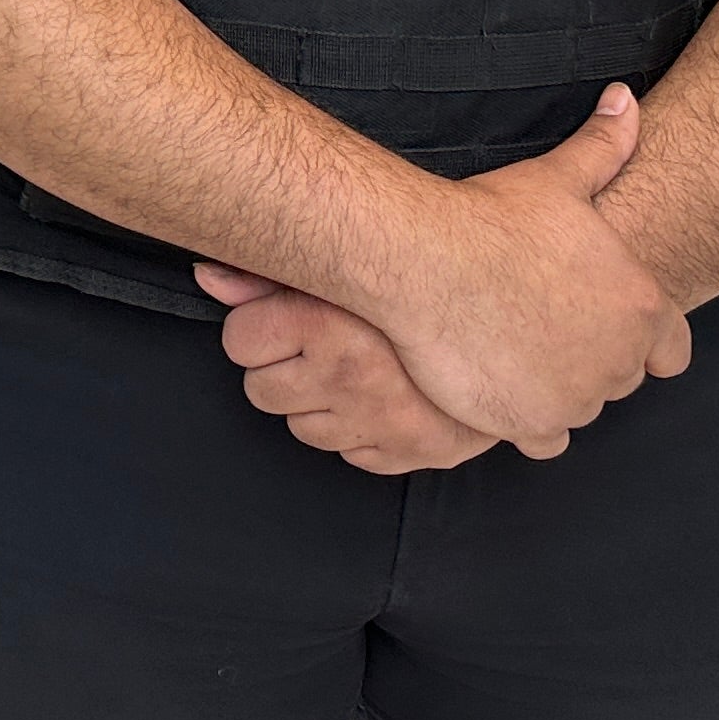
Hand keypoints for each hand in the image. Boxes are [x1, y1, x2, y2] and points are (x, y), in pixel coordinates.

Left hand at [193, 266, 500, 474]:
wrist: (511, 321)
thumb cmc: (418, 283)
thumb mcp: (338, 267)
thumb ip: (266, 272)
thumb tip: (207, 274)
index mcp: (330, 321)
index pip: (239, 340)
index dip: (256, 328)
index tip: (280, 319)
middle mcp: (349, 375)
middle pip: (260, 389)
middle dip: (279, 367)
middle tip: (316, 344)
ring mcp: (378, 421)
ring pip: (298, 426)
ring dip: (315, 401)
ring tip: (347, 368)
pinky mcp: (406, 452)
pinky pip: (346, 452)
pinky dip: (353, 430)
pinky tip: (373, 398)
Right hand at [364, 86, 690, 455]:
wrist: (427, 259)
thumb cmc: (492, 218)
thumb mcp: (560, 177)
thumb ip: (606, 146)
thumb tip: (626, 100)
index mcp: (640, 305)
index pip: (670, 348)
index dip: (642, 341)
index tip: (604, 328)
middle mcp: (620, 360)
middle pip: (617, 377)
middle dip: (588, 358)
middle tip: (541, 326)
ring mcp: (577, 398)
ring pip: (581, 406)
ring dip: (556, 389)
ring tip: (513, 349)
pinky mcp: (532, 425)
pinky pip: (545, 440)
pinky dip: (527, 420)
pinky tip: (499, 385)